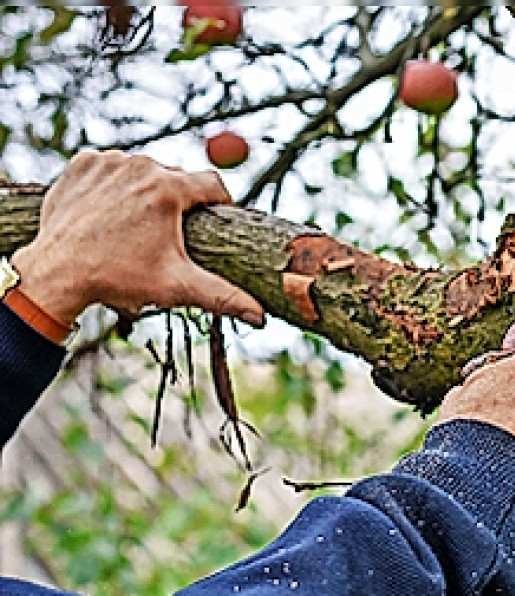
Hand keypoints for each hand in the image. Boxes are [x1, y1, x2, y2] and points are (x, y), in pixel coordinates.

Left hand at [11, 151, 264, 326]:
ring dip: (147, 191)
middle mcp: (140, 166)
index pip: (212, 184)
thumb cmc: (118, 279)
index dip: (219, 202)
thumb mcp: (176, 287)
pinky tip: (110, 210)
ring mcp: (108, 162)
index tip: (217, 216)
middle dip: (178, 201)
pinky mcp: (82, 164)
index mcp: (168, 189)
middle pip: (176, 177)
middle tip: (168, 233)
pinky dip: (115, 183)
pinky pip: (112, 167)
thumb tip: (261, 316)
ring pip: (144, 171)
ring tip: (137, 224)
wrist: (56, 273)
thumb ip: (223, 297)